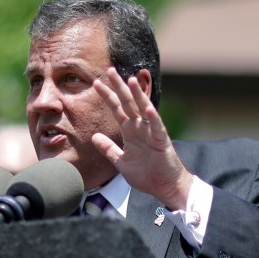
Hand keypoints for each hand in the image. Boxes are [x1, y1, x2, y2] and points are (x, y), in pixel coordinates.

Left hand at [91, 68, 192, 209]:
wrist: (165, 187)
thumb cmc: (147, 175)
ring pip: (144, 109)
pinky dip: (153, 117)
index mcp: (130, 131)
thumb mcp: (121, 162)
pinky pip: (157, 127)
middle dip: (119, 87)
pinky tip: (148, 108)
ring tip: (130, 80)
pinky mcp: (162, 141)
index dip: (107, 96)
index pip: (117, 109)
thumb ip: (108, 149)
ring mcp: (152, 132)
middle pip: (128, 103)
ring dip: (137, 95)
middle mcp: (140, 127)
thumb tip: (94, 136)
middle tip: (110, 70)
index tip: (96, 83)